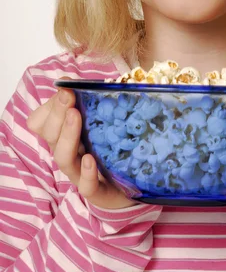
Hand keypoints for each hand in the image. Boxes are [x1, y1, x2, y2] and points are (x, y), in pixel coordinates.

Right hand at [27, 84, 136, 209]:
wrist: (137, 182)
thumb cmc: (117, 146)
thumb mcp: (106, 119)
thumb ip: (96, 100)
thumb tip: (82, 79)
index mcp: (66, 135)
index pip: (42, 123)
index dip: (50, 106)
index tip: (65, 88)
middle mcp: (70, 153)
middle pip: (51, 135)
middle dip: (58, 113)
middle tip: (69, 95)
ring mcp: (81, 174)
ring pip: (63, 158)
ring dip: (68, 135)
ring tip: (75, 116)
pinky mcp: (98, 192)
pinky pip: (86, 186)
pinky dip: (86, 173)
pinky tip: (90, 159)